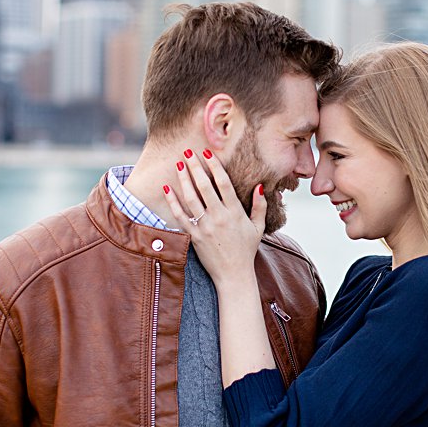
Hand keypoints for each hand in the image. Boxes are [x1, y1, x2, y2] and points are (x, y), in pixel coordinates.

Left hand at [164, 150, 264, 283]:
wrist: (233, 274)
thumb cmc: (246, 249)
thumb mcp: (258, 227)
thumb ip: (260, 205)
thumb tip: (260, 186)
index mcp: (235, 212)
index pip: (223, 183)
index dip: (215, 166)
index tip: (208, 153)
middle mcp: (219, 217)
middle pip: (205, 186)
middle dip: (196, 167)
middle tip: (188, 152)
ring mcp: (205, 226)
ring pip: (191, 198)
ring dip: (184, 180)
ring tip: (179, 165)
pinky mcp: (194, 236)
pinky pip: (181, 216)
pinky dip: (173, 202)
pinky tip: (167, 189)